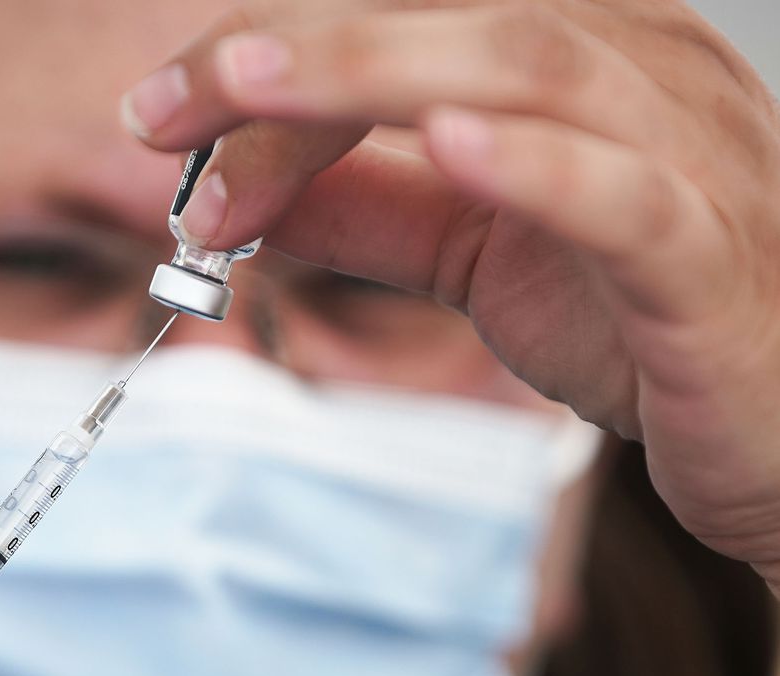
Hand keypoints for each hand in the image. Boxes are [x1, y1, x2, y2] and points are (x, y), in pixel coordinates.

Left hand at [124, 0, 779, 593]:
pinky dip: (536, 165)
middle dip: (288, 51)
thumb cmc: (634, 320)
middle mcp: (635, 74)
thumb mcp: (475, 251)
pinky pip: (629, 195)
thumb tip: (240, 187)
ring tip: (249, 87)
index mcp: (569, 60)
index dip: (268, 57)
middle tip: (160, 112)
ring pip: (531, 64)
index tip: (158, 116)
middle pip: (448, 13)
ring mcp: (685, 156)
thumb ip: (372, 207)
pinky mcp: (710, 260)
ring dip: (374, 69)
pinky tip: (448, 144)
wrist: (772, 432)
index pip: (400, 17)